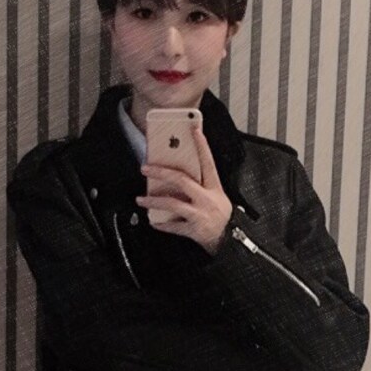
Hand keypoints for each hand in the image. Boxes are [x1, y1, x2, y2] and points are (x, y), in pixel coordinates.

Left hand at [137, 125, 232, 252]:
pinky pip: (174, 226)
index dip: (202, 146)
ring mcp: (200, 215)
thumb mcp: (218, 197)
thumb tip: (176, 176)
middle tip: (145, 168)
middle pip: (181, 181)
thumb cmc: (220, 217)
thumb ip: (201, 186)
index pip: (208, 163)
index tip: (194, 130)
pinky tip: (153, 221)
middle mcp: (207, 200)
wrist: (229, 240)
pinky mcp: (195, 230)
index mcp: (214, 189)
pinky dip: (162, 225)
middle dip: (161, 173)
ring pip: (173, 204)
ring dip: (154, 201)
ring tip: (141, 199)